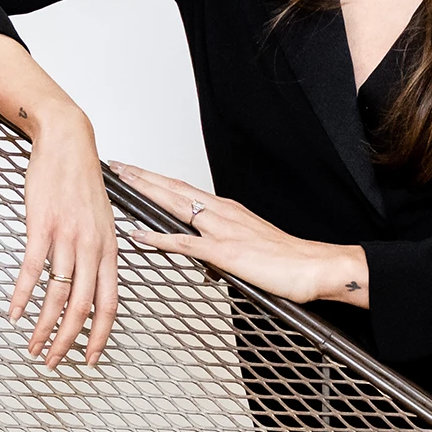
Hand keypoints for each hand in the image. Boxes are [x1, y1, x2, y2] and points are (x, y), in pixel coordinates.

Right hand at [7, 114, 118, 368]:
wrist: (69, 144)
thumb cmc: (84, 182)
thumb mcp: (104, 220)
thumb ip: (100, 252)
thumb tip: (96, 283)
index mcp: (110, 248)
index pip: (111, 303)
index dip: (101, 335)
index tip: (90, 358)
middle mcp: (92, 246)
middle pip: (83, 307)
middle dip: (67, 342)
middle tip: (52, 362)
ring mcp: (67, 237)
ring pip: (57, 295)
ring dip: (42, 327)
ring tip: (31, 346)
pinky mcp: (43, 227)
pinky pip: (33, 271)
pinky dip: (21, 296)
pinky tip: (13, 313)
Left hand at [107, 161, 368, 307]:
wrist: (313, 266)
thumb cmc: (287, 260)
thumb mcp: (249, 249)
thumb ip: (224, 251)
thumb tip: (206, 262)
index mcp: (227, 211)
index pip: (184, 189)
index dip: (157, 179)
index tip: (136, 171)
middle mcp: (221, 213)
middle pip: (174, 189)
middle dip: (143, 176)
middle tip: (118, 165)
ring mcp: (221, 230)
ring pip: (176, 205)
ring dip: (147, 192)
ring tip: (123, 181)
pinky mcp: (224, 252)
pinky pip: (184, 243)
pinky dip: (158, 238)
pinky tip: (138, 234)